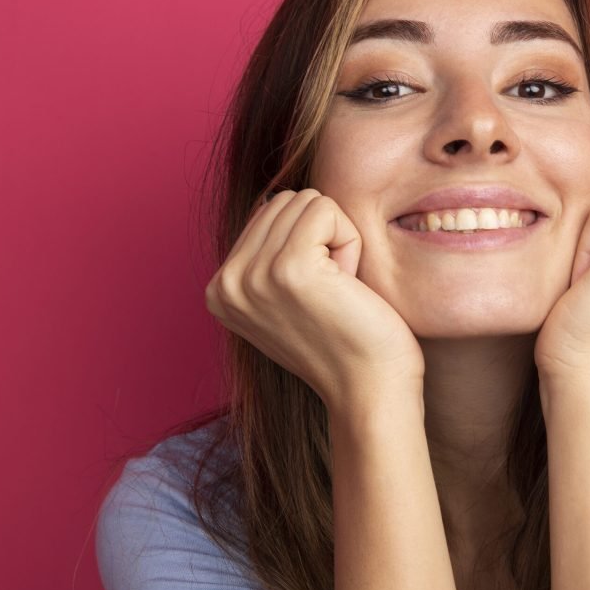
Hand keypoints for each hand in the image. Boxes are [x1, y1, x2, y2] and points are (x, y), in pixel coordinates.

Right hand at [204, 189, 425, 414]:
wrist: (369, 389)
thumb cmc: (345, 341)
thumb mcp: (286, 298)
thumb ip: (267, 254)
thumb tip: (271, 200)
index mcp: (219, 290)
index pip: (266, 212)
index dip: (307, 245)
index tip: (314, 298)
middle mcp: (225, 283)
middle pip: (284, 201)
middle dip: (322, 238)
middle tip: (332, 292)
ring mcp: (252, 276)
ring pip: (307, 202)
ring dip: (338, 241)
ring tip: (338, 291)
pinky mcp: (289, 268)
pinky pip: (327, 211)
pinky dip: (350, 243)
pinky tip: (348, 286)